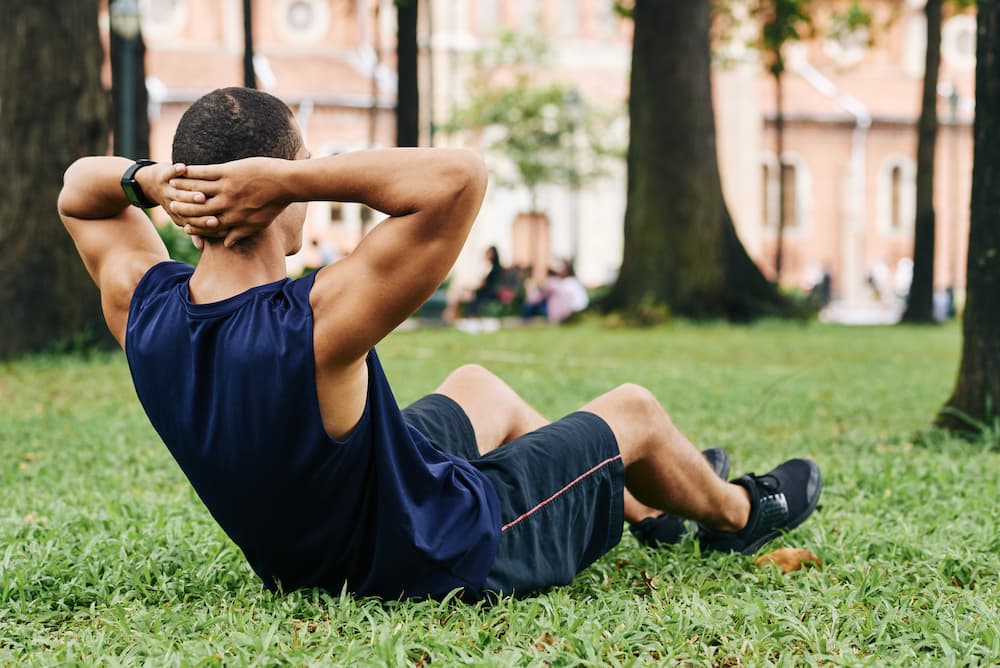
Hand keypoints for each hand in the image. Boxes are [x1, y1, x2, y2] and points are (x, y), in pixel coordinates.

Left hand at [134, 163, 210, 247]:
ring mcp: (168, 190)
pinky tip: (183, 168)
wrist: (151, 184)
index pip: (192, 222)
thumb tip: (205, 247)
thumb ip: (198, 230)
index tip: (216, 222)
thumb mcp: (186, 217)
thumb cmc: (178, 202)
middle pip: (184, 210)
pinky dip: (174, 171)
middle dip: (197, 210)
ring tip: (201, 195)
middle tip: (211, 212)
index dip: (203, 223)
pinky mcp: (163, 175)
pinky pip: (168, 173)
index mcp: (180, 216)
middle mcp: (172, 204)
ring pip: (177, 194)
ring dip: (189, 195)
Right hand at [165, 157, 292, 246]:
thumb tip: (227, 244)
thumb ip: (240, 234)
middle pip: (197, 209)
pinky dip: (190, 172)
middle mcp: (226, 206)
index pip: (207, 225)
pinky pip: (203, 173)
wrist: (286, 183)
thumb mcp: (259, 224)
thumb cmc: (275, 204)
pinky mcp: (228, 172)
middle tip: (170, 205)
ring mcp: (226, 189)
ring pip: (196, 190)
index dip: (194, 226)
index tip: (184, 225)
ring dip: (181, 188)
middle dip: (182, 208)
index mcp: (233, 219)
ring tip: (171, 185)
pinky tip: (182, 169)